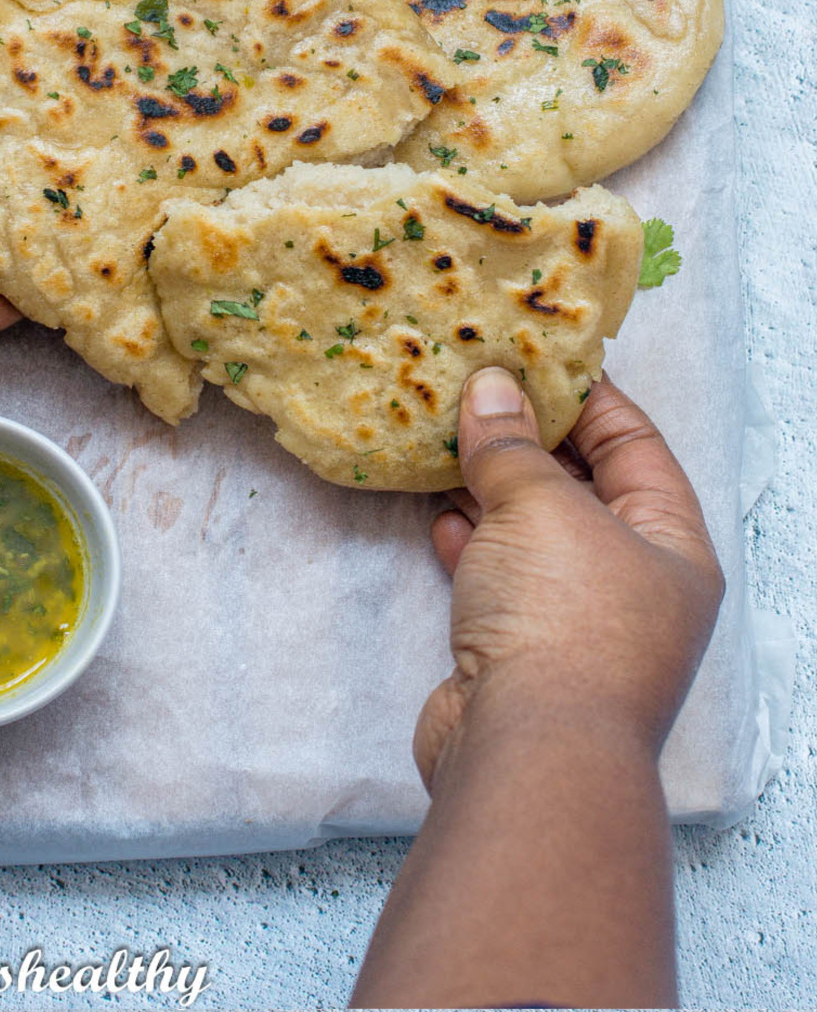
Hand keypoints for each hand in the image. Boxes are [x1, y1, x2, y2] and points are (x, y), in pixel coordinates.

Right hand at [415, 368, 723, 786]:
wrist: (528, 752)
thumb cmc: (564, 620)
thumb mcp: (540, 507)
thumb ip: (510, 445)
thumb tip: (490, 389)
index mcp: (670, 545)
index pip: (634, 445)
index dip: (586, 396)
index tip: (535, 354)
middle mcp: (632, 583)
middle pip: (581, 488)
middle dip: (528, 439)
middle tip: (476, 386)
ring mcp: (574, 621)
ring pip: (532, 533)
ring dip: (489, 487)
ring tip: (443, 433)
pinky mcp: (520, 652)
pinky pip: (496, 576)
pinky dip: (469, 541)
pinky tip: (438, 511)